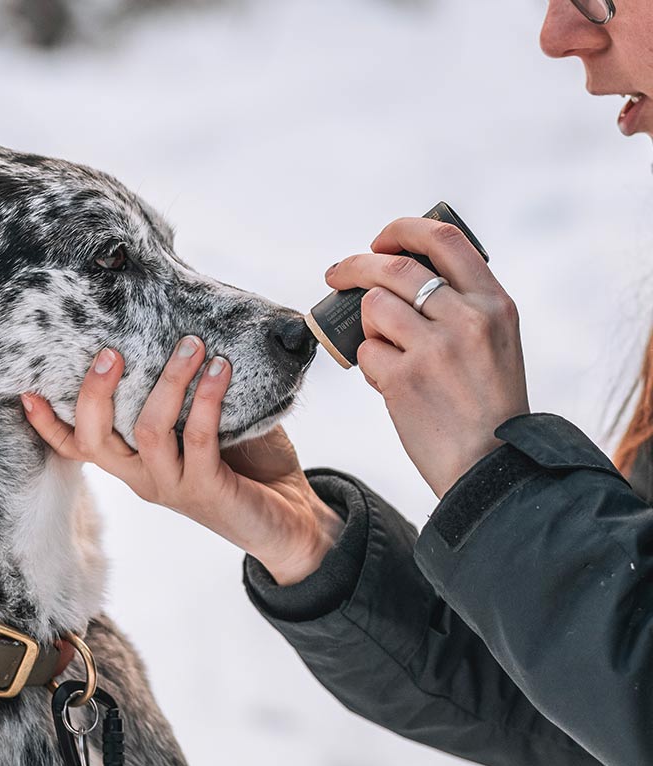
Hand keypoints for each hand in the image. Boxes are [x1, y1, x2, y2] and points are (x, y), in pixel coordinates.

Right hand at [20, 337, 342, 585]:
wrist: (293, 519)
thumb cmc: (248, 464)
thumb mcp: (205, 425)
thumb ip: (185, 394)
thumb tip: (183, 331)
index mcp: (134, 463)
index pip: (78, 448)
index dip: (48, 424)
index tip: (26, 389)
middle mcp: (143, 478)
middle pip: (95, 441)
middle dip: (95, 393)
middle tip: (111, 352)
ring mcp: (172, 487)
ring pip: (148, 431)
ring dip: (168, 381)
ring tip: (191, 344)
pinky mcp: (208, 491)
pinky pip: (199, 438)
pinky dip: (208, 398)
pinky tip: (220, 369)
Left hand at [325, 217, 529, 497]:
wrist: (490, 466)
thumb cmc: (487, 406)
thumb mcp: (497, 342)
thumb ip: (463, 306)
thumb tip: (403, 274)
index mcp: (494, 303)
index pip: (444, 239)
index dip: (402, 231)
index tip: (380, 241)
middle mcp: (467, 318)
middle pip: (395, 268)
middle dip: (357, 265)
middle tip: (336, 274)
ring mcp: (435, 347)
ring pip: (374, 307)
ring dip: (367, 326)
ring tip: (384, 350)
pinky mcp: (404, 378)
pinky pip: (366, 352)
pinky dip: (369, 365)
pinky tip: (389, 383)